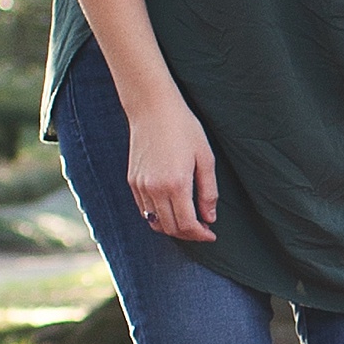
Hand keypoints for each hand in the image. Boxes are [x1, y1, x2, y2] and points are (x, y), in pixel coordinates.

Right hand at [126, 95, 218, 241]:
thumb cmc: (184, 129)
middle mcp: (155, 190)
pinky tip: (171, 210)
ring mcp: (141, 186)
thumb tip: (210, 218)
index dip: (201, 235)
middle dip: (188, 235)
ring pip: (155, 222)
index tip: (211, 235)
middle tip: (203, 230)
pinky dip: (157, 216)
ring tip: (188, 222)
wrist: (153, 109)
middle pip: (170, 228)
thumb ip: (208, 191)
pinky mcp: (132, 181)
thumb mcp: (205, 157)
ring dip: (172, 228)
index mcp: (176, 184)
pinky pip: (144, 210)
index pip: (187, 224)